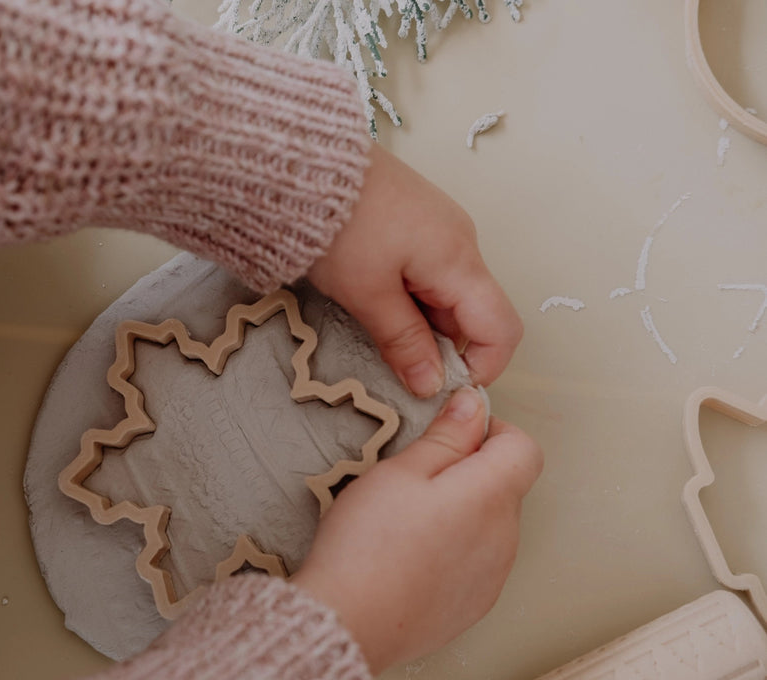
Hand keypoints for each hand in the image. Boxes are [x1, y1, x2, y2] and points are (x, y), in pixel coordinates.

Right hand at [291, 386, 542, 672]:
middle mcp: (505, 537)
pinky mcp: (474, 604)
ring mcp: (493, 576)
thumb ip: (446, 437)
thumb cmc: (368, 544)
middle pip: (504, 486)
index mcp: (491, 496)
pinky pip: (475, 561)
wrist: (350, 622)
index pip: (524, 448)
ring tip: (404, 523)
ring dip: (459, 513)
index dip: (490, 432)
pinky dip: (452, 550)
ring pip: (489, 524)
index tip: (452, 436)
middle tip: (412, 480)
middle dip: (467, 473)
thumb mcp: (400, 471)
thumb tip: (473, 406)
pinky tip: (409, 556)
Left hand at [307, 143, 521, 396]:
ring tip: (372, 318)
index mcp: (459, 259)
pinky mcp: (416, 218)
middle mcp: (461, 240)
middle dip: (442, 345)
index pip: (502, 328)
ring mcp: (440, 226)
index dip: (482, 367)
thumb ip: (404, 342)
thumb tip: (432, 385)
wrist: (306, 161)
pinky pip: (428, 268)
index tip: (443, 388)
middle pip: (473, 312)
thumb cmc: (338, 224)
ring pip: (447, 292)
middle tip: (393, 357)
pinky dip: (409, 293)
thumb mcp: (367, 294)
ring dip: (420, 319)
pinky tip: (371, 292)